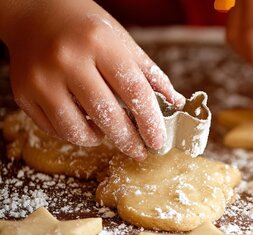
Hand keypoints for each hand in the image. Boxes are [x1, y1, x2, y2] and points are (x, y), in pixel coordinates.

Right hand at [0, 0, 184, 159]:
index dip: (150, 122)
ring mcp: (42, 79)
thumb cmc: (87, 29)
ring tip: (108, 132)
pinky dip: (75, 133)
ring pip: (77, 130)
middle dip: (128, 140)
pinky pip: (55, 129)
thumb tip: (176, 103)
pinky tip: (85, 123)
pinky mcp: (24, 93)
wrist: (35, 13)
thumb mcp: (123, 41)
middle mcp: (68, 60)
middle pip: (107, 115)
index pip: (134, 92)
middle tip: (140, 150)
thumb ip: (150, 73)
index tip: (159, 141)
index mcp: (99, 44)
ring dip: (99, 138)